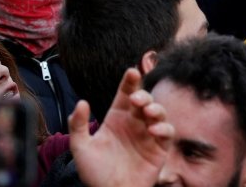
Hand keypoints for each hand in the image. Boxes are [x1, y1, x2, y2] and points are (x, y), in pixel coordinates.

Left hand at [69, 68, 172, 186]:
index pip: (125, 93)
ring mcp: (147, 135)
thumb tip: (82, 102)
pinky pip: (167, 133)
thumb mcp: (80, 147)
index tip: (132, 72)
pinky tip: (153, 129)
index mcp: (116, 118)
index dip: (130, 81)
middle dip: (143, 94)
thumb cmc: (94, 173)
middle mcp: (134, 123)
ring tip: (147, 112)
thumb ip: (78, 124)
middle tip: (136, 99)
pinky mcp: (159, 150)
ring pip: (158, 113)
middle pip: (144, 100)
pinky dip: (164, 127)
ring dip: (156, 108)